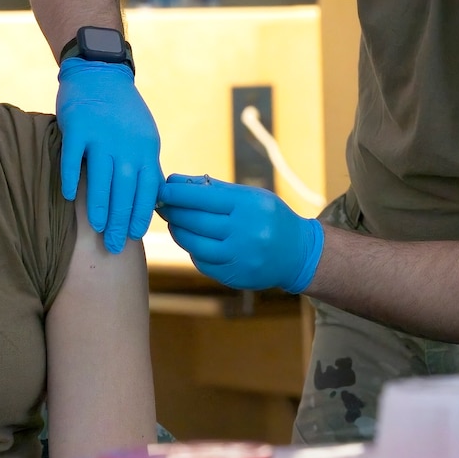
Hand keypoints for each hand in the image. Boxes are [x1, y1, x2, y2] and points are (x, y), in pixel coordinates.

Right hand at [56, 59, 163, 253]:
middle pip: (126, 187)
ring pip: (102, 176)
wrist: (100, 72)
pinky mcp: (78, 125)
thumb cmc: (123, 112)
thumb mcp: (144, 136)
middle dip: (121, 219)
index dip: (141, 213)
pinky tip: (70, 197)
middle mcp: (127, 141)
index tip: (135, 235)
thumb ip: (146, 165)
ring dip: (100, 205)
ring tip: (98, 228)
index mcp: (146, 146)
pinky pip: (74, 156)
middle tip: (114, 244)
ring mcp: (102, 133)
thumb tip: (153, 203)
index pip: (148, 187)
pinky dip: (73, 177)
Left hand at [156, 174, 323, 292]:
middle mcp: (246, 231)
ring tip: (173, 222)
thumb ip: (215, 189)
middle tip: (160, 205)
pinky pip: (203, 262)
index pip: (203, 197)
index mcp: (249, 206)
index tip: (161, 188)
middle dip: (174, 211)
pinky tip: (191, 241)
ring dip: (178, 231)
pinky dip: (192, 250)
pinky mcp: (236, 276)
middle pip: (196, 221)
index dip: (178, 193)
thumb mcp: (251, 196)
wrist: (298, 253)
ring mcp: (240, 256)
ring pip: (195, 244)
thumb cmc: (269, 217)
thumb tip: (176, 181)